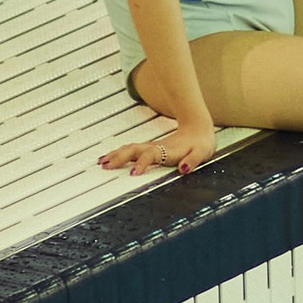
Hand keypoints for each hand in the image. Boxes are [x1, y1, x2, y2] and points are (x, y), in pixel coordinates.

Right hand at [100, 110, 217, 174]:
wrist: (199, 129)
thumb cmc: (200, 143)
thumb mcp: (201, 153)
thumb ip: (192, 161)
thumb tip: (184, 169)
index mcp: (166, 150)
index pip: (150, 156)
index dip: (142, 164)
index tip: (133, 173)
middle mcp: (155, 147)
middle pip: (133, 150)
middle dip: (119, 158)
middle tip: (105, 166)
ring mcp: (151, 147)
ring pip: (129, 149)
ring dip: (115, 154)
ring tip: (101, 162)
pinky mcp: (149, 149)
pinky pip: (130, 150)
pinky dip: (118, 153)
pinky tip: (109, 157)